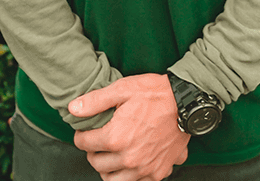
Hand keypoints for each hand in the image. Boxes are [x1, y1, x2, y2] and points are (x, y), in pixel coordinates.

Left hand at [69, 73, 189, 180]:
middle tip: (97, 142)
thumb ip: (95, 101)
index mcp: (116, 137)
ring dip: (108, 169)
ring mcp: (144, 168)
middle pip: (97, 163)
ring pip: (113, 180)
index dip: (81, 135)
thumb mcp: (122, 88)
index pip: (85, 144)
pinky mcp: (158, 172)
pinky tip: (131, 162)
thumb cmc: (155, 93)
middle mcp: (128, 158)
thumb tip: (73, 109)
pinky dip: (130, 176)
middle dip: (92, 152)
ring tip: (110, 156)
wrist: (186, 102)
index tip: (84, 131)